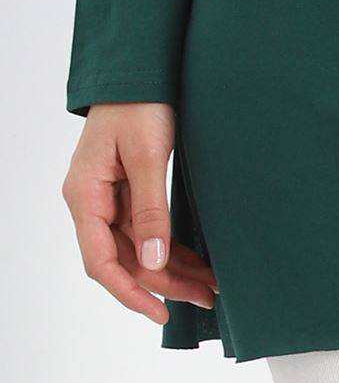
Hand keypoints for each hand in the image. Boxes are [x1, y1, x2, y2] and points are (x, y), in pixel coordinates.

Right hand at [62, 102, 217, 323]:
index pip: (101, 262)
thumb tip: (154, 261)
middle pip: (123, 259)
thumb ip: (151, 209)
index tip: (160, 312)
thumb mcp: (148, 156)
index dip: (130, 292)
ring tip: (209, 286)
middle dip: (164, 283)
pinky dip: (170, 246)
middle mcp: (92, 202)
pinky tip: (195, 261)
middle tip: (206, 297)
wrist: (140, 70)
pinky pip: (146, 230)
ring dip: (171, 268)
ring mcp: (109, 198)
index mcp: (85, 196)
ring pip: (138, 248)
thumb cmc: (138, 104)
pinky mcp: (128, 191)